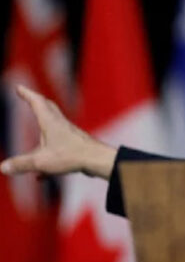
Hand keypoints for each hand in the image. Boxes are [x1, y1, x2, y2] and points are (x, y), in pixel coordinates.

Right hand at [0, 85, 116, 179]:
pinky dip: (50, 150)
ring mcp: (70, 133)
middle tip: (29, 96)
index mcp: (50, 122)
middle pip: (48, 108)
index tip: (19, 87)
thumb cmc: (71, 156)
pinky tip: (43, 173)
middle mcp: (61, 124)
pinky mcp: (76, 144)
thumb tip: (3, 167)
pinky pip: (60, 143)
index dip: (27, 94)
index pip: (37, 103)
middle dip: (37, 101)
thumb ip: (21, 164)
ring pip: (55, 123)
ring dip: (45, 121)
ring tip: (39, 122)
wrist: (98, 160)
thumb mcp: (41, 162)